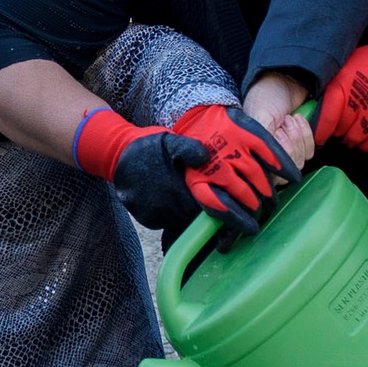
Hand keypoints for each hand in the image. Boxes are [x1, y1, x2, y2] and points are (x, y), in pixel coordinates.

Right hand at [76, 103, 299, 234]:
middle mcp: (166, 206)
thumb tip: (204, 155)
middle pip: (199, 221)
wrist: (116, 156)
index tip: (251, 225)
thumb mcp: (170, 141)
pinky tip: (184, 208)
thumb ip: (188, 148)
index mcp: (178, 188)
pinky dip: (179, 218)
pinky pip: (169, 223)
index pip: (210, 208)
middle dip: (219, 223)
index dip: (232, 216)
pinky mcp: (147, 220)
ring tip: (218, 222)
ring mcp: (155, 215)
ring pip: (185, 224)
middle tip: (242, 225)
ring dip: (199, 221)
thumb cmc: (148, 146)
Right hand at [242, 71, 316, 166]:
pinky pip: (310, 152)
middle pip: (287, 169)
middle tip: (284, 122)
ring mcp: (286, 149)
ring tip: (290, 119)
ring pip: (300, 161)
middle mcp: (268, 154)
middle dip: (290, 143)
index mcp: (253, 151)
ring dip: (299, 137)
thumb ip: (264, 144)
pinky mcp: (300, 143)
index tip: (277, 134)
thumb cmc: (265, 96)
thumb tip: (274, 166)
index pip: (269, 174)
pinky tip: (299, 120)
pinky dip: (307, 135)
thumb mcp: (259, 118)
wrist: (284, 77)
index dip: (277, 157)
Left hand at [316, 27, 367, 150]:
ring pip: (356, 138)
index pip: (328, 117)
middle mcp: (358, 100)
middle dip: (336, 132)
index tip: (318, 138)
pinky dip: (367, 145)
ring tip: (350, 133)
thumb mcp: (340, 70)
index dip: (321, 132)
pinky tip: (364, 137)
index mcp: (342, 86)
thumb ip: (327, 89)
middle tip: (337, 128)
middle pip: (341, 130)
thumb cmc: (363, 66)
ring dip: (350, 139)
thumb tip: (309, 108)